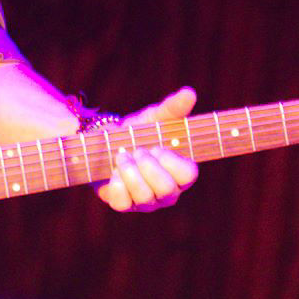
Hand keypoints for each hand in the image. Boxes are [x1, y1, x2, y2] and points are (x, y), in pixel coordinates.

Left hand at [94, 87, 198, 213]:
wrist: (109, 142)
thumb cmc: (140, 132)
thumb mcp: (155, 118)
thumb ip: (173, 108)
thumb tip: (189, 93)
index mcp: (181, 172)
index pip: (188, 175)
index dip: (170, 160)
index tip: (157, 146)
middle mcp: (168, 192)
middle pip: (166, 189)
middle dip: (148, 166)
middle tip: (137, 150)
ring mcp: (147, 202)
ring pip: (144, 197)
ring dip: (130, 172)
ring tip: (122, 156)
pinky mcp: (125, 205)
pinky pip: (123, 203)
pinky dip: (117, 184)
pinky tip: (113, 171)